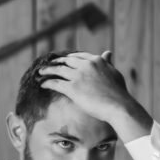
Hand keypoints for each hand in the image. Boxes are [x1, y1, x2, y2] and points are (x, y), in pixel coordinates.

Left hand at [38, 51, 152, 140]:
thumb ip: (107, 62)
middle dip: (55, 63)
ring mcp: (79, 76)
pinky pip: (55, 83)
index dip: (68, 58)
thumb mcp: (114, 73)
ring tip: (40, 73)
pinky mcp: (73, 88)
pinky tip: (42, 84)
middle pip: (65, 61)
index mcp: (96, 60)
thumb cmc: (119, 93)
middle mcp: (86, 65)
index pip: (78, 56)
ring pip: (58, 70)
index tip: (62, 61)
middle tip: (48, 65)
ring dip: (47, 71)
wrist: (119, 106)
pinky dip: (47, 82)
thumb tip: (108, 52)